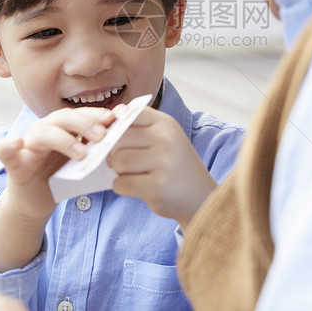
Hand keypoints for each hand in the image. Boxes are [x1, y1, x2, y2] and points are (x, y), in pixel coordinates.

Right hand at [0, 106, 115, 271]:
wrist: (38, 201)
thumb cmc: (64, 177)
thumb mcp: (85, 163)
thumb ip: (98, 149)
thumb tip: (125, 137)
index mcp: (65, 128)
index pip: (83, 115)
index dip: (99, 115)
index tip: (118, 120)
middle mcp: (46, 130)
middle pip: (65, 119)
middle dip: (86, 124)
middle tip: (104, 135)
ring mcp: (29, 145)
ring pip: (44, 133)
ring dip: (63, 140)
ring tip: (81, 153)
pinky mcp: (15, 162)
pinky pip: (6, 151)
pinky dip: (8, 146)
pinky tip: (15, 144)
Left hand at [107, 106, 216, 228]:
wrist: (200, 196)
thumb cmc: (174, 165)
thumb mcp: (163, 138)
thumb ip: (138, 126)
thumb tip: (111, 116)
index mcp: (166, 124)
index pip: (130, 114)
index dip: (117, 126)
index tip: (117, 139)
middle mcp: (166, 139)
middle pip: (119, 140)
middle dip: (114, 153)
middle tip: (121, 162)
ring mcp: (164, 163)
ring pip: (119, 161)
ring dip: (118, 171)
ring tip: (132, 174)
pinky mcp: (158, 186)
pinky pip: (122, 184)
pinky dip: (122, 187)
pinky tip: (136, 187)